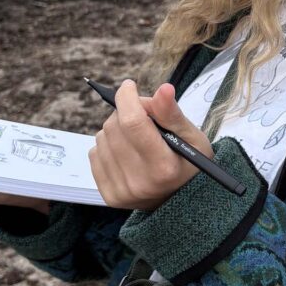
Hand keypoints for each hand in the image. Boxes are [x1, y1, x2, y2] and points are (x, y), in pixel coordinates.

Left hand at [89, 80, 212, 210]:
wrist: (181, 199)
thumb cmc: (188, 162)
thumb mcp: (192, 136)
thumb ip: (172, 113)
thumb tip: (163, 88)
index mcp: (164, 166)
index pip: (133, 122)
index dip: (127, 98)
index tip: (129, 86)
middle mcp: (140, 181)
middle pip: (115, 127)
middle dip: (126, 112)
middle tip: (143, 117)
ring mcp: (121, 190)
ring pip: (102, 137)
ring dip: (116, 129)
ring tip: (136, 137)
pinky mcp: (109, 195)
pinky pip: (94, 153)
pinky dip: (108, 145)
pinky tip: (126, 151)